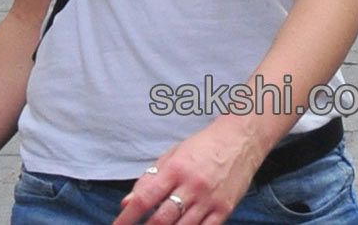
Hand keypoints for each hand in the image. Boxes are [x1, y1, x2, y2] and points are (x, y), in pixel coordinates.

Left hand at [111, 123, 260, 224]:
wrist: (240, 141)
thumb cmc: (202, 146)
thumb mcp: (172, 155)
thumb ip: (149, 178)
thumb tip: (127, 201)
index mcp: (175, 169)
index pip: (145, 197)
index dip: (128, 215)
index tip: (117, 224)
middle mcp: (192, 186)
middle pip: (162, 218)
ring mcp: (209, 200)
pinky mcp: (224, 210)